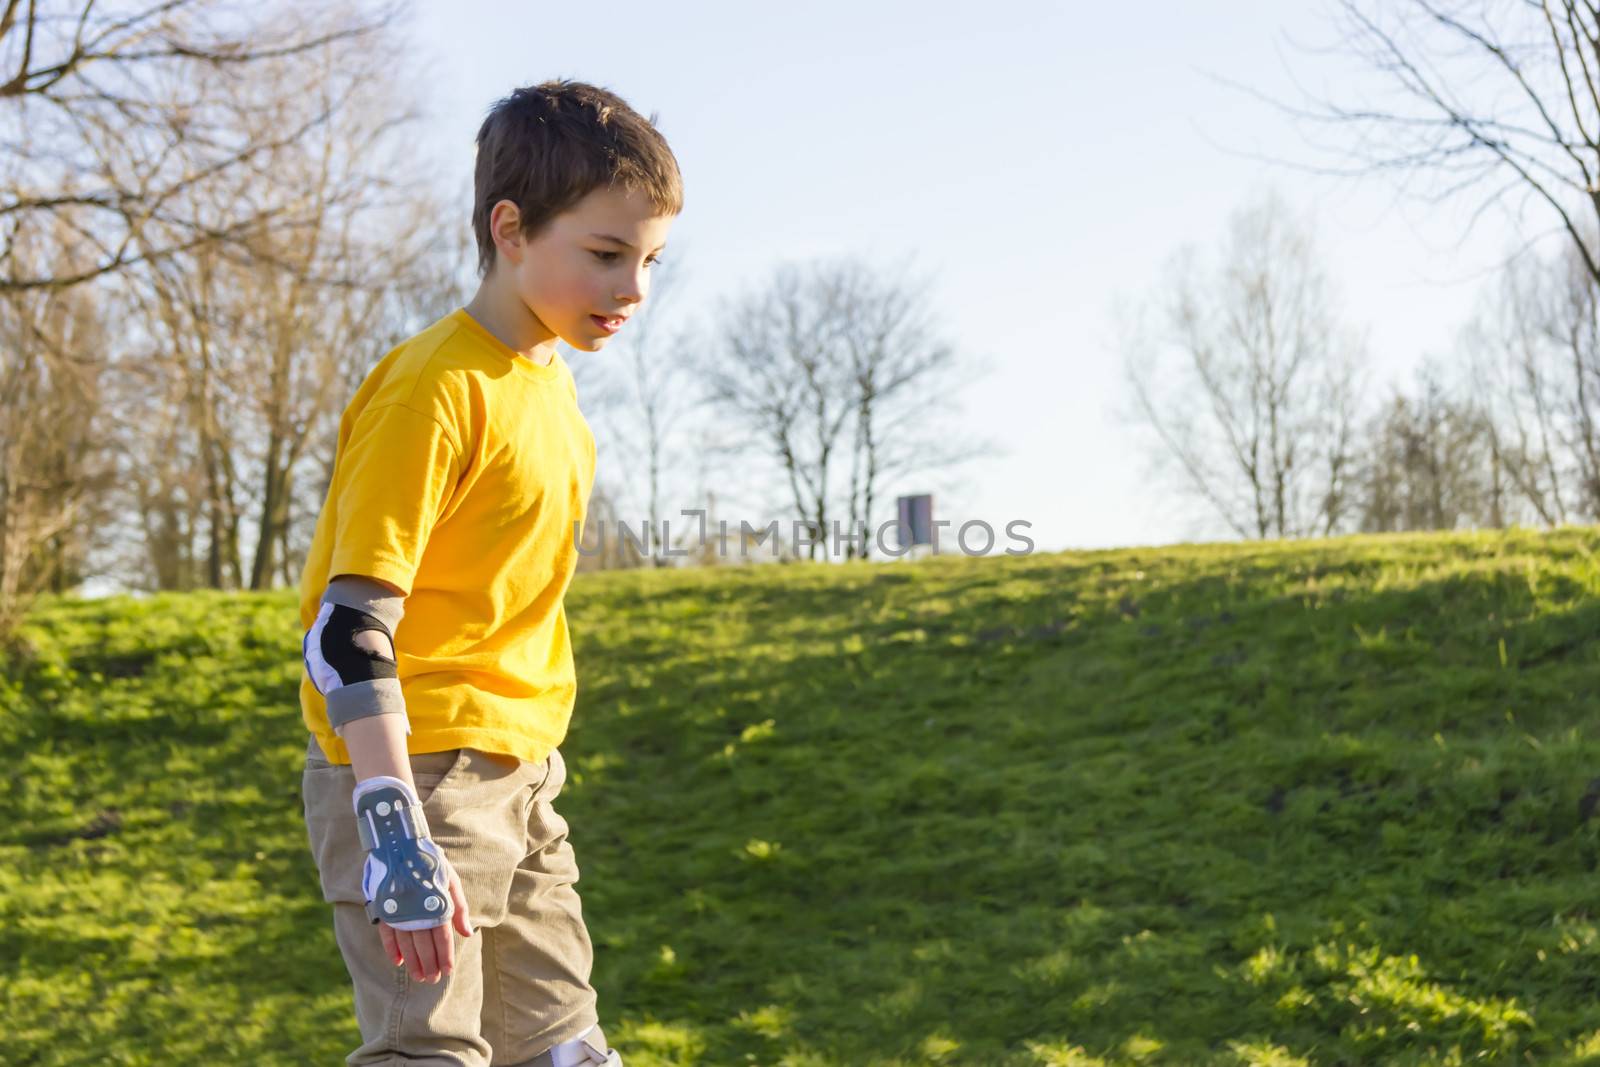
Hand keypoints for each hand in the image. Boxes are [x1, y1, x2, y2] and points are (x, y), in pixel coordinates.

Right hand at [377, 850, 471, 982]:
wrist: (400, 845)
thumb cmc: (430, 865)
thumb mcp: (451, 881)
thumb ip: (458, 908)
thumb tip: (467, 934)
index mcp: (436, 904)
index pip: (442, 937)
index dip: (444, 956)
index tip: (447, 972)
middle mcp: (417, 911)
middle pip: (424, 945)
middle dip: (429, 964)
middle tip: (432, 980)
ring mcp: (399, 911)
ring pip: (407, 943)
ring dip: (413, 962)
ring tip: (418, 976)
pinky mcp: (384, 909)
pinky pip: (387, 934)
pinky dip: (392, 948)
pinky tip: (398, 961)